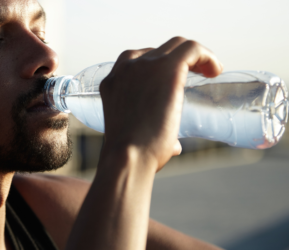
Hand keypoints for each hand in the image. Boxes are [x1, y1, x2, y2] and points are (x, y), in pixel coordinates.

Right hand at [100, 37, 222, 170]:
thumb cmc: (130, 153)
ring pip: (176, 46)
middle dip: (178, 60)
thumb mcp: (132, 133)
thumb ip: (152, 134)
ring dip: (194, 56)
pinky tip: (216, 70)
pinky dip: (207, 56)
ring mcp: (146, 65)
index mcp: (114, 80)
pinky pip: (192, 49)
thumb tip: (174, 146)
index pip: (138, 60)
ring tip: (209, 71)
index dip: (159, 66)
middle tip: (195, 76)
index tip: (173, 79)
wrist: (128, 155)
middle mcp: (127, 67)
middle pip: (159, 50)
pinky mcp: (167, 68)